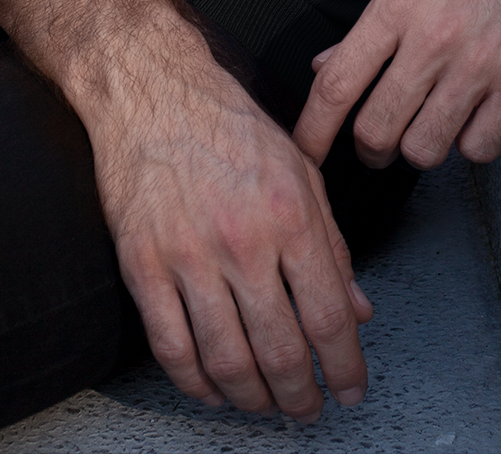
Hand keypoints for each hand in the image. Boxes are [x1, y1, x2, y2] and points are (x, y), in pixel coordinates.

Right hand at [0, 0, 371, 421]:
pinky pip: (172, 347)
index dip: (345, 366)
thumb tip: (357, 309)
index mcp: (290, 214)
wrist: (153, 91)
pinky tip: (214, 391)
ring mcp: (188, 258)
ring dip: (253, 399)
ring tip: (267, 406)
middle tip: (309, 410)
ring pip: (227, 360)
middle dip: (301, 396)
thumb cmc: (230, 125)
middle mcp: (243, 241)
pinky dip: (196, 383)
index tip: (351, 390)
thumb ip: (331, 243)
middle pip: (280, 350)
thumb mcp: (300, 170)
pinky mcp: (143, 266)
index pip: (328, 314)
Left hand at [293, 0, 500, 174]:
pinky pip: (479, 148)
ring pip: (425, 149)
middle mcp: (434, 36)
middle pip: (376, 129)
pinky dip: (475, 143)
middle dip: (372, 148)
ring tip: (436, 124)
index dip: (313, 129)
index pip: (338, 82)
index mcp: (400, 3)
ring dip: (425, 146)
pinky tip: (480, 117)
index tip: (306, 151)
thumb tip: (326, 69)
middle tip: (382, 143)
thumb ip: (376, 25)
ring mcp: (480, 63)